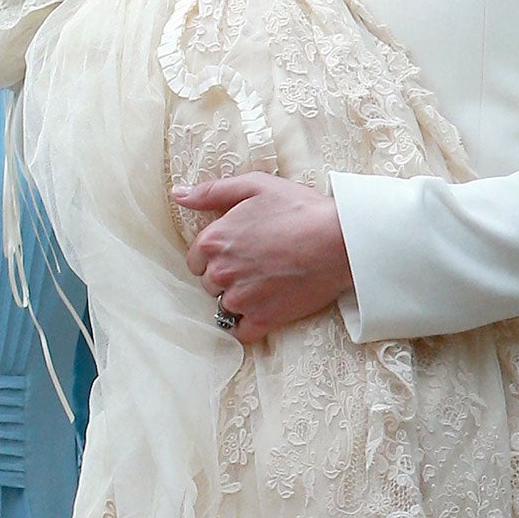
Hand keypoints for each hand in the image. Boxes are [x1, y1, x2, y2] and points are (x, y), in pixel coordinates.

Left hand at [172, 172, 352, 343]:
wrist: (340, 240)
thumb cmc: (298, 208)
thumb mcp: (254, 186)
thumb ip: (211, 192)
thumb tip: (178, 194)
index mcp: (214, 240)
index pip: (195, 260)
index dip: (214, 255)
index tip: (236, 251)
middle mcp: (221, 272)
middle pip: (209, 283)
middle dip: (226, 275)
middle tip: (255, 264)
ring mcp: (241, 298)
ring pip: (224, 306)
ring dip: (239, 298)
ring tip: (265, 284)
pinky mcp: (263, 319)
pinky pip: (241, 332)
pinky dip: (249, 323)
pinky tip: (266, 307)